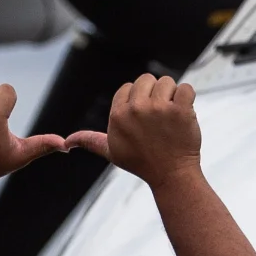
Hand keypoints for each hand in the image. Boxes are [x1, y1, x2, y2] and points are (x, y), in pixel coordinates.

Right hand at [67, 74, 202, 187]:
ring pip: (167, 81)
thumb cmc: (142, 163)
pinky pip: (187, 88)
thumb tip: (66, 143)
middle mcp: (135, 109)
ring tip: (171, 118)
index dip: (139, 100)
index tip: (144, 119)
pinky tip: (184, 114)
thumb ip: (90, 141)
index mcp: (117, 115)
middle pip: (147, 79)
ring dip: (172, 96)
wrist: (171, 176)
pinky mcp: (180, 110)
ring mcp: (159, 109)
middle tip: (159, 117)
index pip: (128, 87)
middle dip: (155, 94)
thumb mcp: (112, 152)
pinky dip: (189, 98)